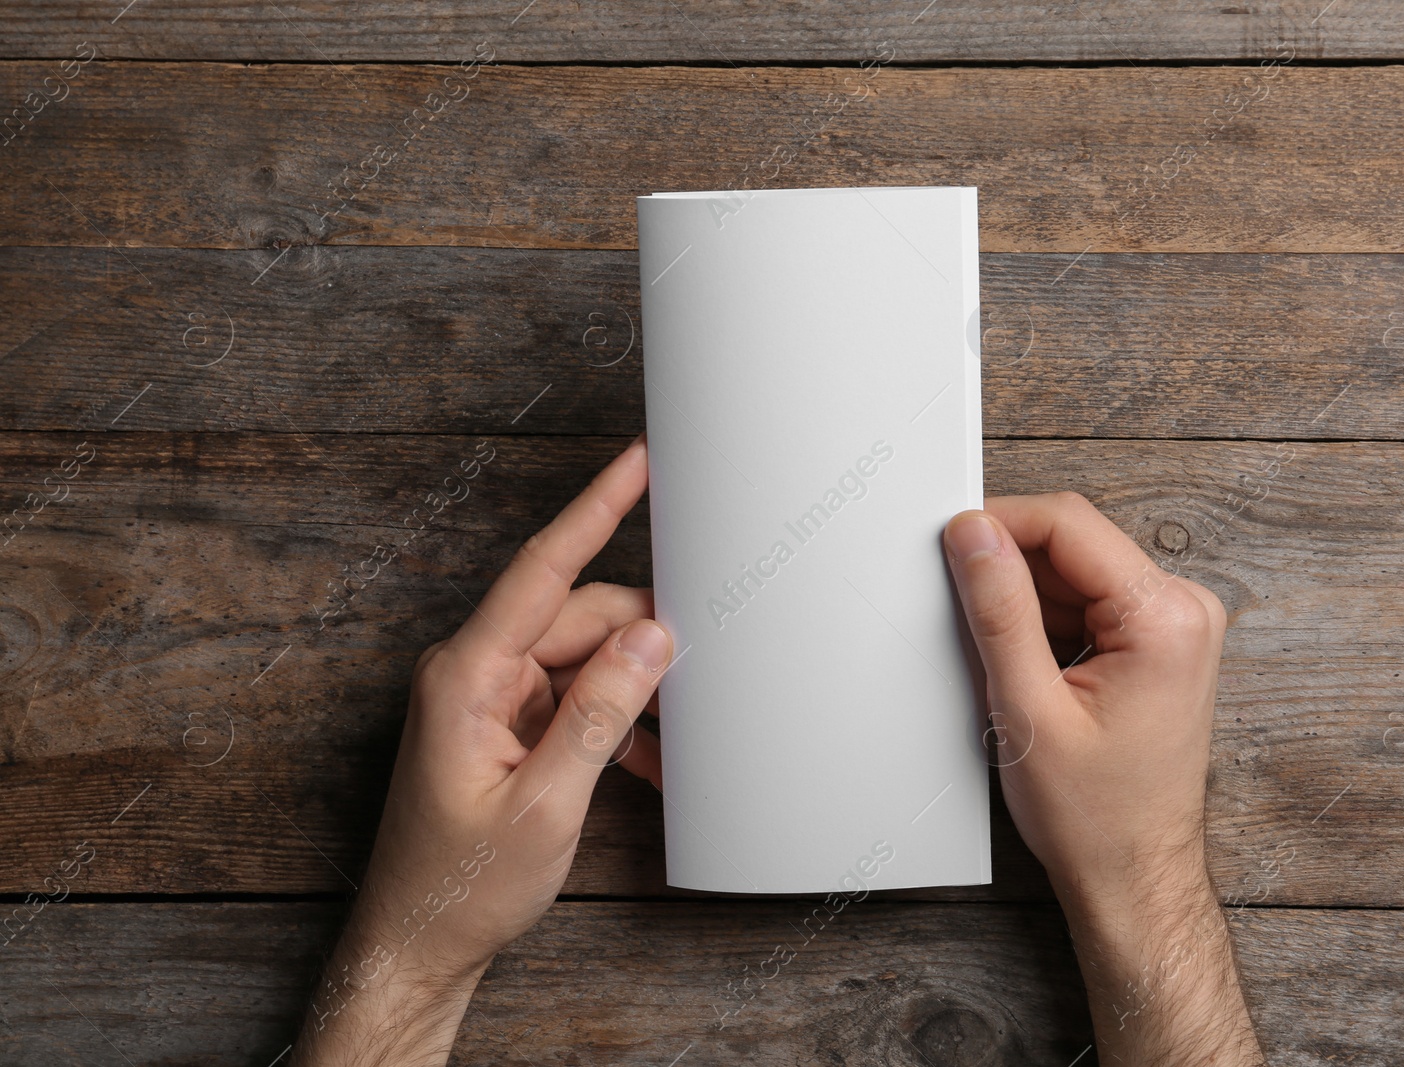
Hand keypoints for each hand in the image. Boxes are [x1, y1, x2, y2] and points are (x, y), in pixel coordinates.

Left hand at [292, 436, 670, 1066]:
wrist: (418, 946)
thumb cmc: (460, 885)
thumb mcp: (546, 804)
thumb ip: (601, 713)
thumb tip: (651, 639)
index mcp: (466, 676)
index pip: (541, 571)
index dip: (595, 509)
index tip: (636, 462)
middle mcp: (474, 674)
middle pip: (579, 619)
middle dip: (642, 639)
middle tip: (699, 666)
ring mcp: (489, 699)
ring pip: (585, 659)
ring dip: (632, 692)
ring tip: (669, 736)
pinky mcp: (505, 726)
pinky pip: (575, 699)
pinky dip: (614, 722)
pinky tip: (646, 761)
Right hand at [943, 493, 1263, 1065]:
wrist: (1134, 878)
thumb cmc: (1096, 817)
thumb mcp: (1028, 707)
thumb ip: (999, 610)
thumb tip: (974, 535)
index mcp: (1166, 617)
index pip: (1068, 524)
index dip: (998, 523)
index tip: (949, 542)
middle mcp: (1184, 609)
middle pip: (1072, 543)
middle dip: (1009, 569)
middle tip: (964, 613)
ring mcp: (1175, 626)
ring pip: (1074, 572)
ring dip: (1025, 601)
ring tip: (1006, 667)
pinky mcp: (1157, 643)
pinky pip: (1087, 602)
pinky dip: (1044, 624)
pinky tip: (1028, 671)